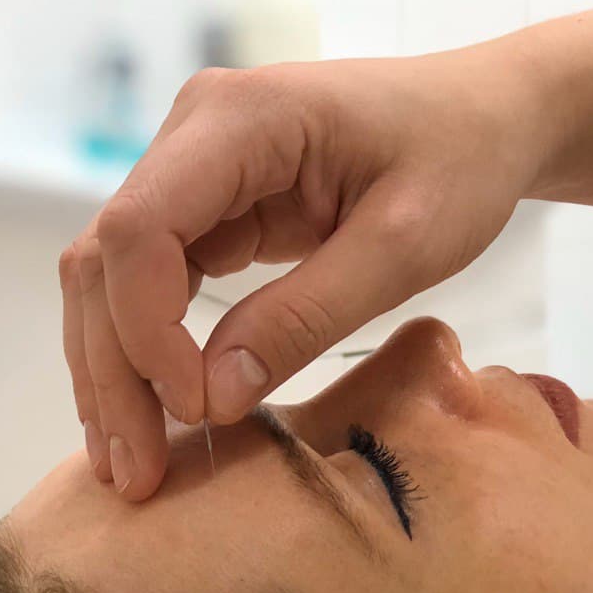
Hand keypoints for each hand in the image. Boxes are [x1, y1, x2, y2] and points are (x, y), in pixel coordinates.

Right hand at [60, 43, 545, 498]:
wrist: (485, 118)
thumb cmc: (462, 163)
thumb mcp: (403, 248)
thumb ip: (307, 317)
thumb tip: (210, 399)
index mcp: (239, 118)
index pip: (140, 229)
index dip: (146, 329)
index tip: (195, 408)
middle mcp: (193, 133)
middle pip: (107, 260)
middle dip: (114, 371)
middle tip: (133, 474)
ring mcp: (193, 168)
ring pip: (113, 277)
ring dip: (116, 370)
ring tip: (126, 463)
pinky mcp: (209, 207)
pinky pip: (152, 283)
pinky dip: (147, 351)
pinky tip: (153, 416)